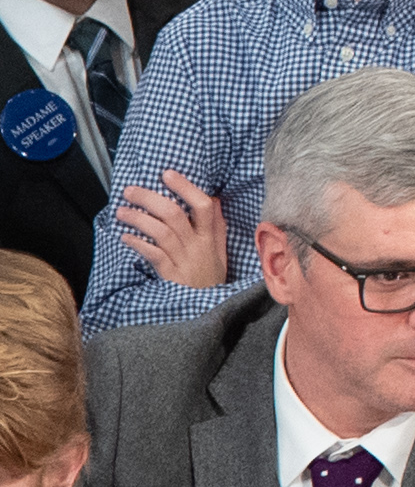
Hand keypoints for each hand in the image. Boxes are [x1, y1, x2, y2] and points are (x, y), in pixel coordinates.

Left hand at [116, 170, 224, 289]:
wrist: (208, 312)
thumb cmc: (211, 278)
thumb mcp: (220, 251)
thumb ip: (217, 226)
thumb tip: (212, 199)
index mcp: (210, 236)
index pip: (202, 205)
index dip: (185, 187)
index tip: (167, 174)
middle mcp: (197, 245)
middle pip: (174, 214)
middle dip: (150, 199)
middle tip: (130, 190)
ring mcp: (183, 259)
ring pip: (160, 232)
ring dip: (138, 219)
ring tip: (122, 212)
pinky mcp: (170, 274)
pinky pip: (152, 255)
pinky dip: (138, 244)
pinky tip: (125, 237)